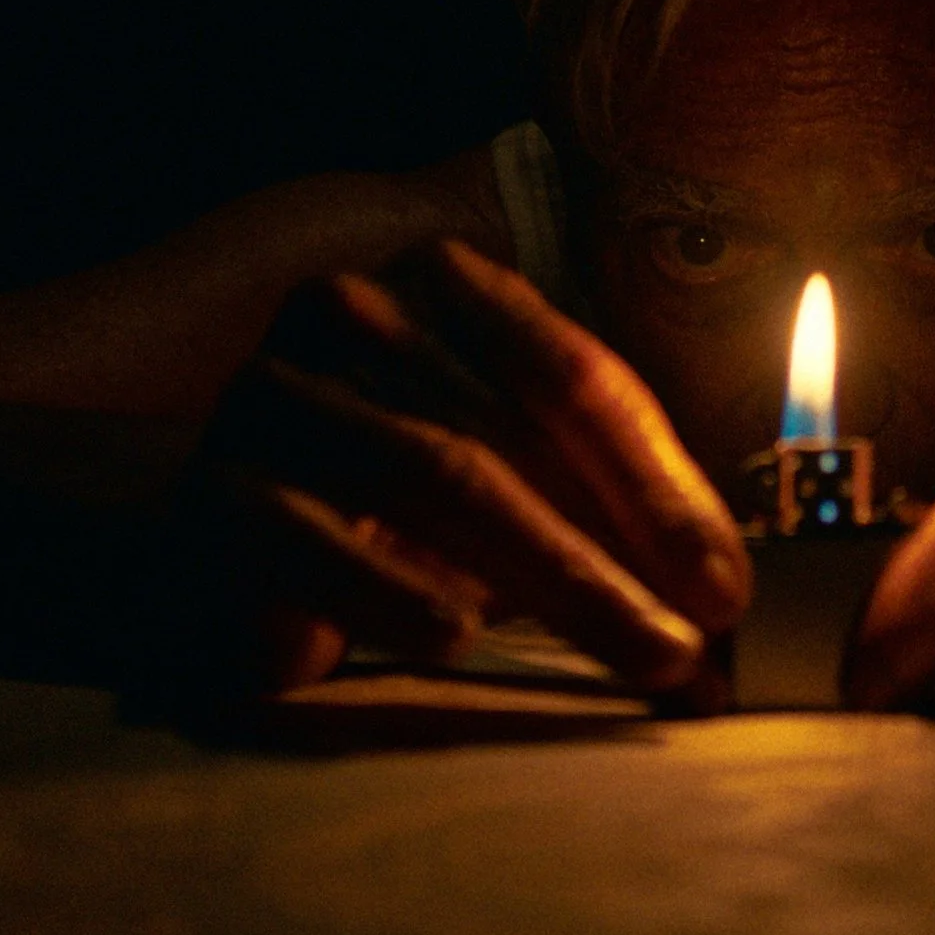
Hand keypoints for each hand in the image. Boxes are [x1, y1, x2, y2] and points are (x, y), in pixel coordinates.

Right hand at [186, 239, 748, 692]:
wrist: (209, 510)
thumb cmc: (391, 495)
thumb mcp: (504, 463)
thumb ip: (603, 501)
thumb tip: (725, 595)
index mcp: (445, 285)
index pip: (576, 376)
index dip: (660, 484)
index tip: (724, 582)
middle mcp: (355, 314)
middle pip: (514, 435)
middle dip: (618, 551)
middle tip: (688, 646)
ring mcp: (276, 396)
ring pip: (435, 476)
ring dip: (547, 575)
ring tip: (626, 649)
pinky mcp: (211, 492)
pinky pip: (314, 537)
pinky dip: (389, 589)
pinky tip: (454, 636)